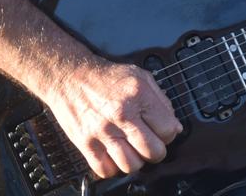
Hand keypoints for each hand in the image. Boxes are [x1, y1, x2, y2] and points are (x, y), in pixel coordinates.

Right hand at [41, 57, 182, 178]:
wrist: (70, 77)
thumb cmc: (106, 77)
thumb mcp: (141, 77)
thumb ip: (161, 101)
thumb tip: (175, 126)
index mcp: (138, 95)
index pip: (168, 129)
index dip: (169, 133)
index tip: (163, 131)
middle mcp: (121, 114)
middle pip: (153, 151)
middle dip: (157, 151)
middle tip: (151, 144)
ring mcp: (102, 131)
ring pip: (131, 165)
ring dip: (136, 161)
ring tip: (133, 150)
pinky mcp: (85, 143)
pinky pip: (105, 170)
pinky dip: (113, 167)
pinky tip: (115, 155)